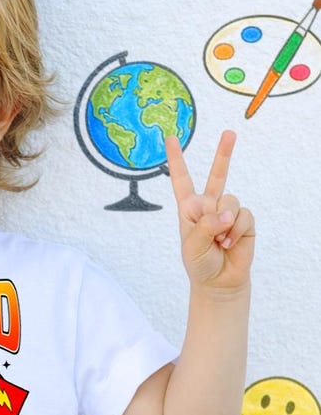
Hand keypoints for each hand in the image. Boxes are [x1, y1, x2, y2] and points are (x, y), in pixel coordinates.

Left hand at [165, 130, 254, 294]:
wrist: (218, 281)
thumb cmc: (199, 262)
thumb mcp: (192, 245)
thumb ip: (206, 226)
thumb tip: (226, 212)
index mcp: (189, 207)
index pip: (181, 180)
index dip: (176, 159)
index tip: (170, 138)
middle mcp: (209, 205)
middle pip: (218, 174)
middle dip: (224, 153)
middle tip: (230, 133)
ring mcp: (228, 210)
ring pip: (229, 199)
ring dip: (223, 223)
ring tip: (218, 241)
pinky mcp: (244, 219)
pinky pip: (242, 215)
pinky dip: (235, 230)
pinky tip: (230, 243)